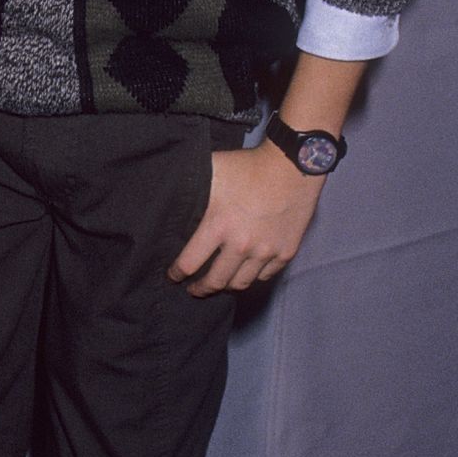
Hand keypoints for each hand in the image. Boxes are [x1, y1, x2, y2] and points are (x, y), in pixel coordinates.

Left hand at [167, 142, 321, 295]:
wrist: (292, 165)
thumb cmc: (247, 167)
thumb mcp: (211, 171)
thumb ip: (189, 189)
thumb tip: (165, 198)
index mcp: (218, 226)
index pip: (189, 263)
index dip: (177, 273)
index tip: (172, 276)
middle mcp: (242, 244)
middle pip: (216, 282)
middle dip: (200, 289)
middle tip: (192, 290)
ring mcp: (266, 251)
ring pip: (241, 283)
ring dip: (226, 286)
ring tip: (218, 283)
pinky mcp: (286, 252)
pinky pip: (265, 275)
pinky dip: (252, 277)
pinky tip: (243, 272)